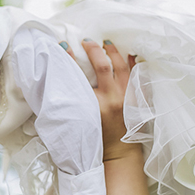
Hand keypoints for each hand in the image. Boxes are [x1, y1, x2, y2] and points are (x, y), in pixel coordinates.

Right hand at [60, 40, 134, 159]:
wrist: (118, 153)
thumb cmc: (95, 139)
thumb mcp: (78, 120)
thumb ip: (71, 102)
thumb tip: (57, 82)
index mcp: (94, 105)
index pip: (79, 75)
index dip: (69, 58)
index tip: (63, 46)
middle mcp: (112, 98)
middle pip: (103, 65)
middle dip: (93, 49)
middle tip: (86, 41)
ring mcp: (128, 98)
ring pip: (122, 66)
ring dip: (113, 52)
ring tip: (106, 43)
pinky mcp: (138, 99)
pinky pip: (137, 76)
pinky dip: (134, 63)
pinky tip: (130, 53)